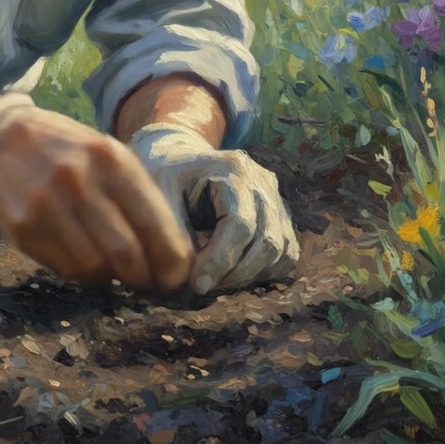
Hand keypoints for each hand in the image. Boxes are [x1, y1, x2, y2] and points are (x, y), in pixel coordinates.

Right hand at [0, 103, 193, 290]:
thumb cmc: (66, 150)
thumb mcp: (106, 154)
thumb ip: (137, 196)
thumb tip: (171, 252)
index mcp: (109, 159)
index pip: (151, 220)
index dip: (171, 257)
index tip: (177, 277)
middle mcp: (78, 180)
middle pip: (125, 253)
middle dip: (142, 276)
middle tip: (146, 280)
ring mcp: (46, 206)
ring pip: (94, 268)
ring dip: (110, 276)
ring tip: (111, 266)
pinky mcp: (22, 228)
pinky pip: (64, 269)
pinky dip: (80, 272)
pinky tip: (81, 256)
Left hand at [129, 125, 298, 294]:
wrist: (180, 157)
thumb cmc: (164, 174)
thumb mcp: (158, 194)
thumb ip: (172, 233)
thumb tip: (185, 278)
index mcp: (234, 169)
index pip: (240, 225)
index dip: (221, 261)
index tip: (197, 284)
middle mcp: (263, 181)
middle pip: (267, 241)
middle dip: (234, 273)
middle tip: (202, 286)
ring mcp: (276, 198)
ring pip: (281, 251)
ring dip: (249, 275)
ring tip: (215, 279)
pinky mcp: (280, 216)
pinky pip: (286, 253)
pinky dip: (264, 271)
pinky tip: (233, 273)